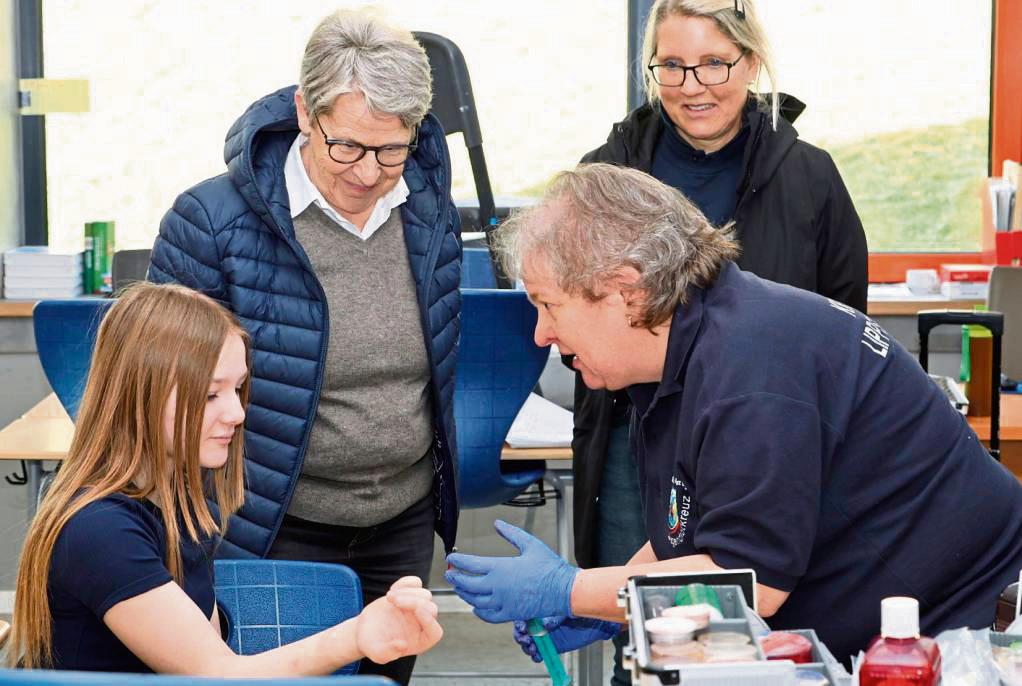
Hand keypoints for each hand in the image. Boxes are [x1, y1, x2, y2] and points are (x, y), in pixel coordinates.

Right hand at [355, 576, 442, 664]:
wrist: (365, 630)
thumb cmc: (373, 644)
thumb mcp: (376, 653)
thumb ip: (388, 653)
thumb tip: (402, 645)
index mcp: (420, 641)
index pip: (435, 633)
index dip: (429, 621)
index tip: (417, 611)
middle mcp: (422, 624)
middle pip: (431, 609)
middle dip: (413, 602)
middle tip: (393, 601)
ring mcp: (417, 608)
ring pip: (425, 594)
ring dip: (407, 592)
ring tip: (389, 597)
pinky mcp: (410, 595)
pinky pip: (416, 583)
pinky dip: (406, 583)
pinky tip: (392, 590)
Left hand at [445, 520, 578, 622]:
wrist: (564, 590)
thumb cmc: (549, 566)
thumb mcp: (530, 544)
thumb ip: (511, 533)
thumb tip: (497, 523)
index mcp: (501, 568)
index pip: (471, 565)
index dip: (458, 562)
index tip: (450, 559)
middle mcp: (498, 587)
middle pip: (468, 584)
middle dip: (456, 578)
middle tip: (449, 573)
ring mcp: (503, 602)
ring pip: (475, 601)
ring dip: (464, 594)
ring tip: (459, 588)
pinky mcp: (510, 614)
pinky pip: (488, 615)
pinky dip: (479, 612)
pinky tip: (475, 607)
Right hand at [512, 616, 619, 661]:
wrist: (593, 618)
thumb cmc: (579, 607)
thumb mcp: (566, 608)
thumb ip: (555, 616)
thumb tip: (545, 625)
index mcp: (539, 609)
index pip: (523, 616)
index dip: (519, 623)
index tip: (522, 628)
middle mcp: (539, 622)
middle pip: (522, 631)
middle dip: (521, 637)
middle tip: (527, 640)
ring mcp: (545, 634)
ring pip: (529, 643)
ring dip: (527, 647)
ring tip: (533, 649)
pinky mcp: (552, 645)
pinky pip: (540, 652)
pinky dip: (536, 656)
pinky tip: (538, 656)